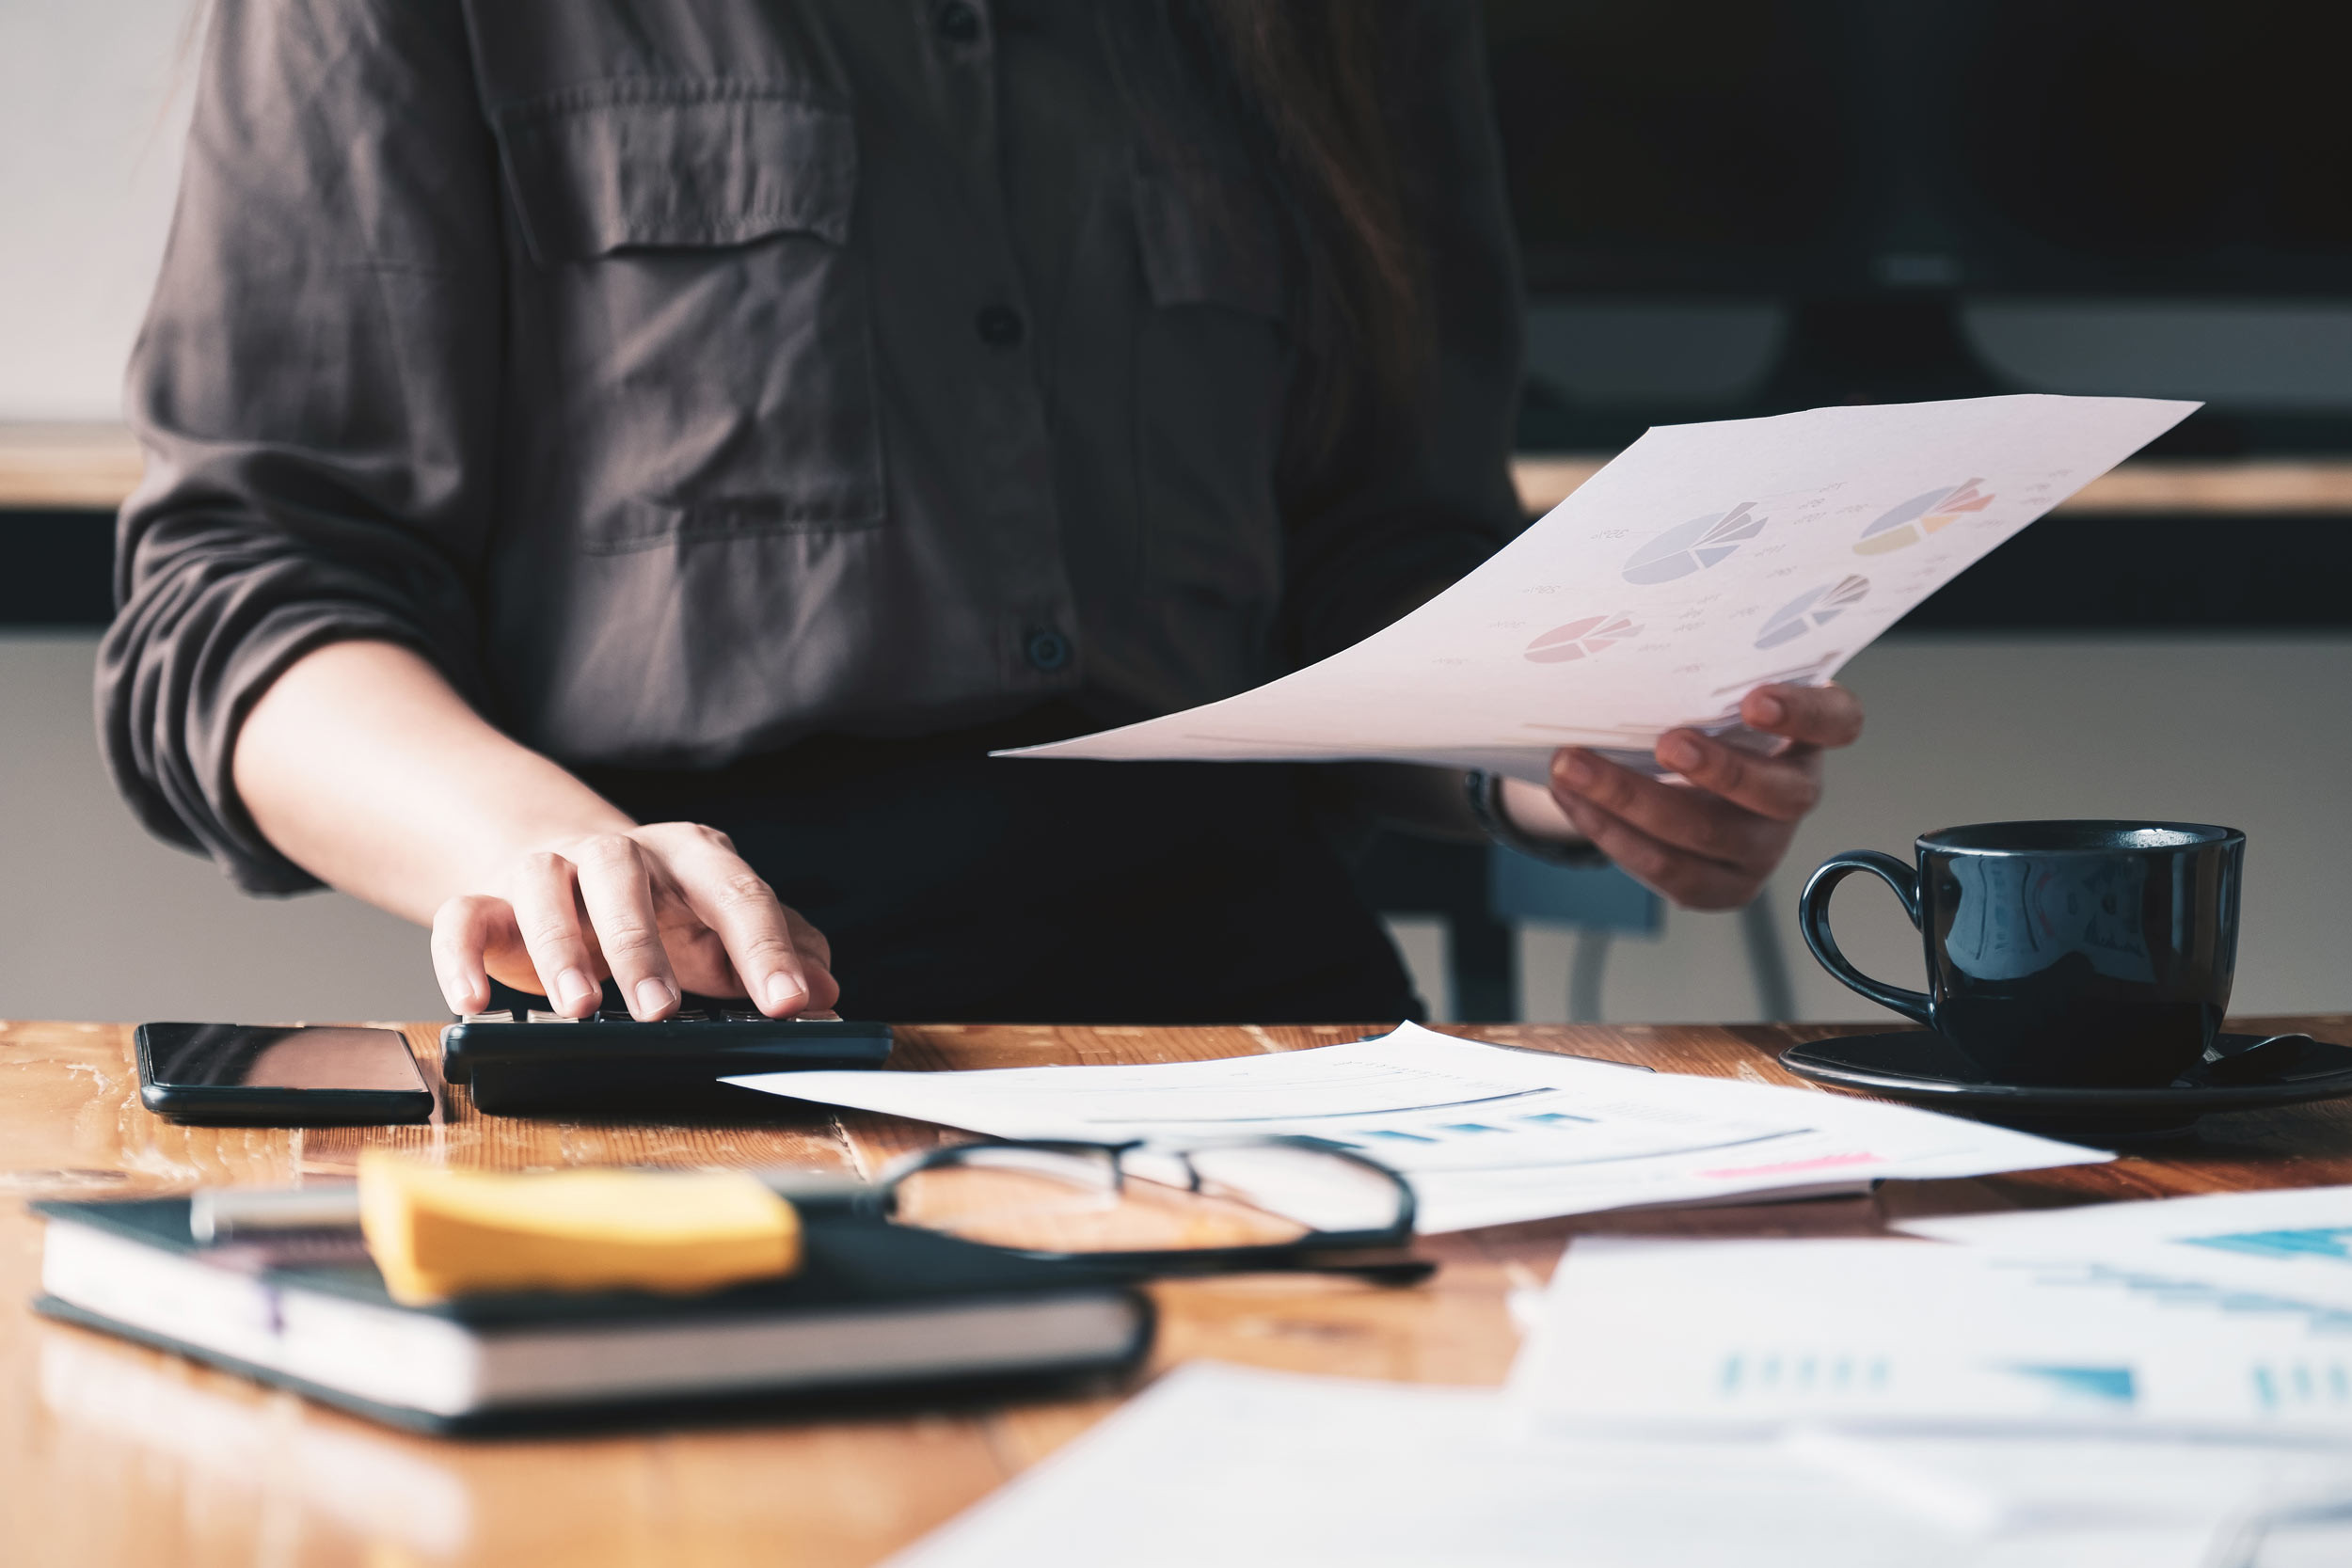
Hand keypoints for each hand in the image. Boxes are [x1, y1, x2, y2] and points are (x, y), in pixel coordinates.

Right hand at [429, 822, 838, 1019]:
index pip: (735, 891)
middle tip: (661, 1010)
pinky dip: (461, 955)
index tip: (791, 1002)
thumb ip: (775, 954)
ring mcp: (549, 871)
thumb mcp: (721, 930)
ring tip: (578, 1007)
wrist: (569, 870)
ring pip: (544, 886)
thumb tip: (827, 986)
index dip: (766, 947)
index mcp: (691, 856)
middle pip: (626, 876)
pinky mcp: (488, 901)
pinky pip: (463, 917)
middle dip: (643, 944)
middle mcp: (618, 853)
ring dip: (558, 946)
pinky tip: (476, 1000)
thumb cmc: (663, 911)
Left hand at [1517, 682, 1864, 909]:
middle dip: (1718, 769)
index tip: (1754, 700)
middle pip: (1777, 794)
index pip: (1837, 722)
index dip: (1804, 714)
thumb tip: (1627, 648)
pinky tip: (1572, 798)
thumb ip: (1694, 676)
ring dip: (1629, 799)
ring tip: (1573, 765)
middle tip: (1665, 744)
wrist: (1670, 777)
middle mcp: (1793, 794)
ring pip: (1705, 834)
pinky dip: (1609, 832)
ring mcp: (1761, 848)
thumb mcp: (1703, 692)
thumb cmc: (1693, 719)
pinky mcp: (1720, 887)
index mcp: (1806, 736)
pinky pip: (1666, 869)